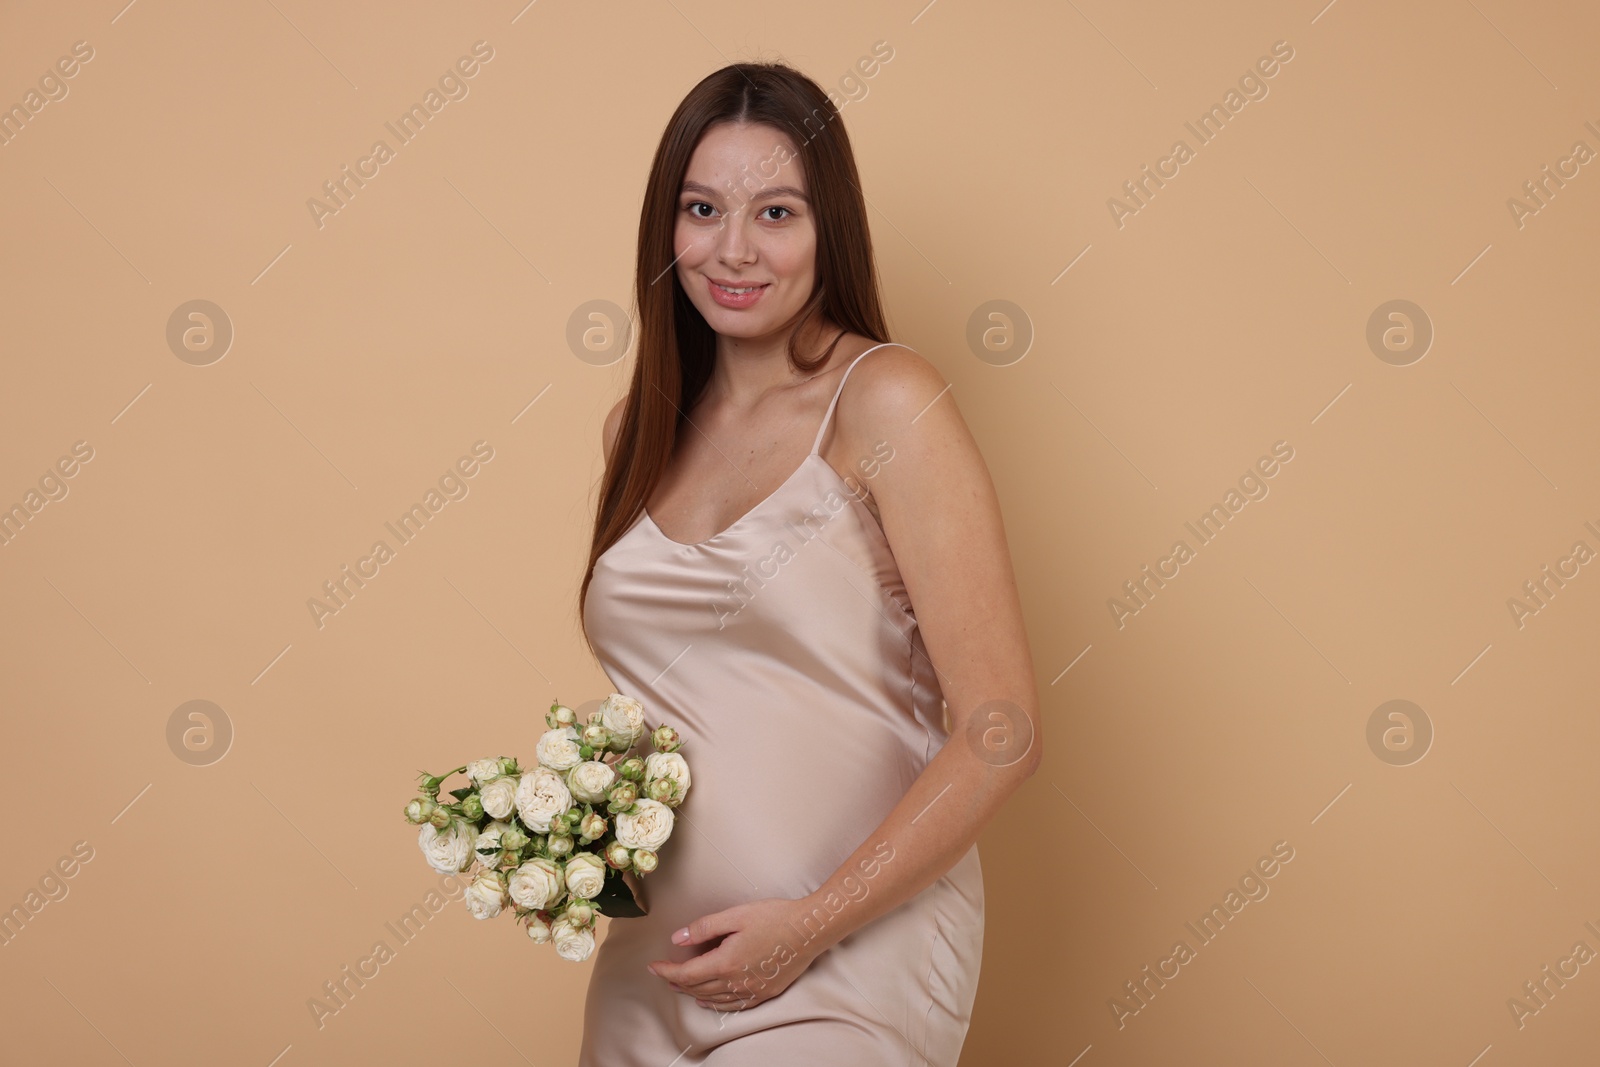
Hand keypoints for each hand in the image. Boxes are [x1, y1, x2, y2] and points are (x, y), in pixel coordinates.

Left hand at [645, 896, 829, 1010]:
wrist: (810, 930)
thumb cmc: (775, 917)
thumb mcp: (736, 915)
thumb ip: (704, 927)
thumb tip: (678, 938)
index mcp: (726, 962)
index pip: (686, 974)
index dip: (666, 971)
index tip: (652, 966)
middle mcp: (737, 982)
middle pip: (697, 988)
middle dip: (676, 981)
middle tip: (662, 973)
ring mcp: (752, 991)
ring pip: (713, 999)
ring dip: (692, 992)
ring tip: (678, 985)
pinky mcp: (764, 993)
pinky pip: (732, 1005)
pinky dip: (715, 1003)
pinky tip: (708, 1000)